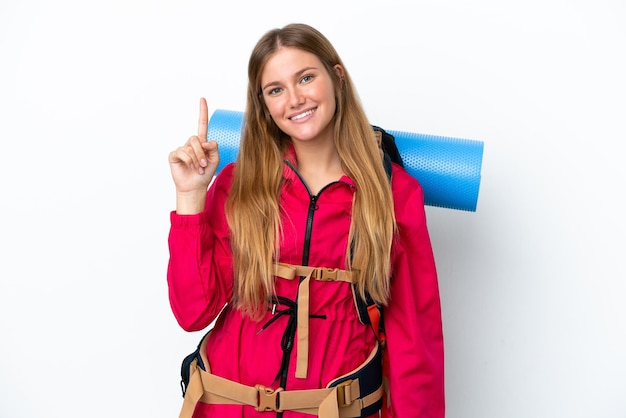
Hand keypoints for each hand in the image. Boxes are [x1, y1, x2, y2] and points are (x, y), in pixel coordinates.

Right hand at [168, 98, 219, 212]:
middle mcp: (191, 144)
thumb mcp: (215, 160)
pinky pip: (182, 152)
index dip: (202, 112)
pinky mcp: (174, 155)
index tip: (202, 99)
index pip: (202, 124)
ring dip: (197, 159)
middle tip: (204, 165)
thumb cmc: (205, 174)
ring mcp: (182, 149)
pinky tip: (190, 167)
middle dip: (202, 153)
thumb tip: (207, 141)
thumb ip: (214, 149)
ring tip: (198, 169)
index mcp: (202, 143)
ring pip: (190, 147)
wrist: (195, 186)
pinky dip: (189, 161)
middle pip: (196, 138)